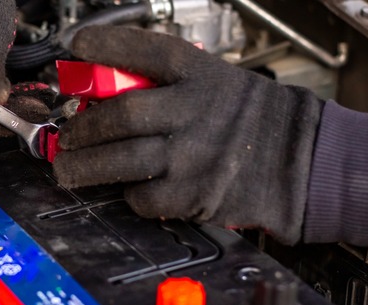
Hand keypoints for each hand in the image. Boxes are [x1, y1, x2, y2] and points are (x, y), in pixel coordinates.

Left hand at [53, 26, 322, 243]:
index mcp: (201, 75)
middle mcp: (195, 110)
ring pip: (121, 160)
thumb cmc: (253, 122)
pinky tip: (128, 188)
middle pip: (121, 114)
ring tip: (68, 169)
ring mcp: (194, 155)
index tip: (75, 45)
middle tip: (66, 137)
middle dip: (82, 128)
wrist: (301, 163)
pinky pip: (142, 196)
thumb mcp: (218, 83)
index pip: (146, 50)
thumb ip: (171, 86)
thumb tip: (108, 96)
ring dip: (85, 167)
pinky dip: (128, 194)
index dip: (106, 45)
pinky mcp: (194, 195)